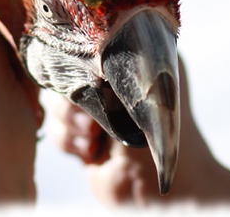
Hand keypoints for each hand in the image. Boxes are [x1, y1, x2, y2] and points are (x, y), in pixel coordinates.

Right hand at [49, 58, 229, 206]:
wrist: (169, 182)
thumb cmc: (171, 130)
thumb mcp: (151, 82)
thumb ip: (125, 60)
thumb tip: (88, 50)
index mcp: (131, 60)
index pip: (91, 46)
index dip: (80, 59)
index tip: (84, 74)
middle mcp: (111, 83)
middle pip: (67, 74)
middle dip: (73, 96)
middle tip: (89, 116)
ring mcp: (96, 112)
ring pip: (57, 103)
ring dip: (70, 121)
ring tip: (92, 136)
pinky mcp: (84, 139)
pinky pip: (57, 130)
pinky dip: (68, 140)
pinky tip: (90, 150)